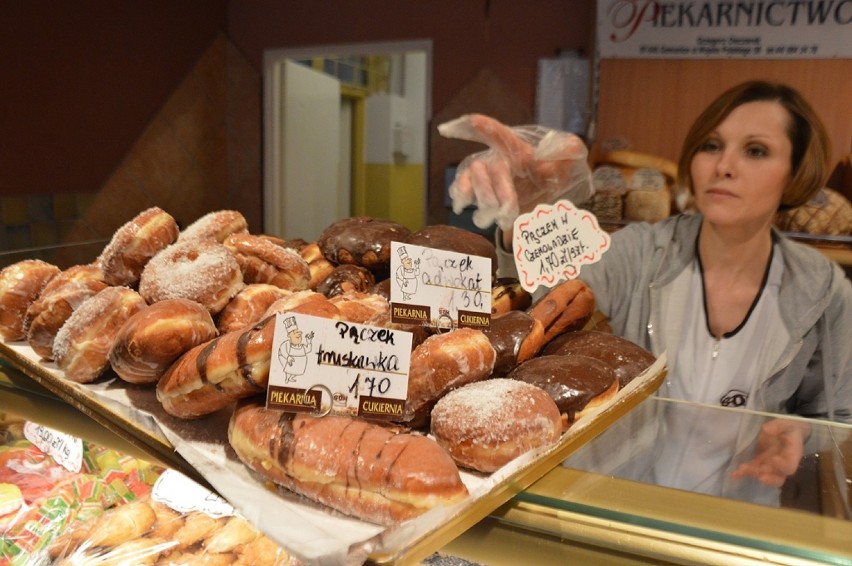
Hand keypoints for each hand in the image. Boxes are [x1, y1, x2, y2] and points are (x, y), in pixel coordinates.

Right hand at [438, 114, 590, 231]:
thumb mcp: (570, 159)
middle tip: (509, 208)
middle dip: (496, 189)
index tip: (447, 129)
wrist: (551, 200)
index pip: (495, 135)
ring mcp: (487, 179)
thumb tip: (571, 145)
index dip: (475, 128)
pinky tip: (469, 208)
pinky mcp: (483, 197)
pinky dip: (466, 202)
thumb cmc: (557, 173)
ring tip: (497, 215)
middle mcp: (497, 160)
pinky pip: (464, 195)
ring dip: (484, 199)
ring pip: (471, 183)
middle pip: (483, 167)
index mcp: (516, 149)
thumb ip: (569, 150)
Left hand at [731, 419, 809, 486]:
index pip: (790, 466)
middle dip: (767, 477)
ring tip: (741, 470)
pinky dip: (743, 473)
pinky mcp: (759, 463)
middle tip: (759, 473)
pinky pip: (752, 470)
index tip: (773, 459)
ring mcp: (770, 466)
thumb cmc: (787, 429)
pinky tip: (735, 475)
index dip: (782, 465)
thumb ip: (777, 426)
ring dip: (753, 473)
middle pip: (777, 478)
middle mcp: (782, 465)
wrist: (786, 433)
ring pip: (763, 476)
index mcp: (792, 456)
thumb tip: (766, 430)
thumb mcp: (785, 424)